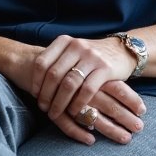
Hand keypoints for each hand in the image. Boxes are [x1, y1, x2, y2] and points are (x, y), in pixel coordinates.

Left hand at [30, 35, 145, 143]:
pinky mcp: (106, 69)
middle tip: (44, 108)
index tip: (34, 95)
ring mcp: (92, 57)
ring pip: (69, 84)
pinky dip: (78, 103)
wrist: (121, 50)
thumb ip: (56, 61)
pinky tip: (74, 111)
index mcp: (65, 42)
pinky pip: (87, 90)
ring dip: (60, 102)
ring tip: (55, 113)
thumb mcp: (73, 51)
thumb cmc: (91, 56)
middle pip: (54, 75)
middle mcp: (77, 46)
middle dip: (46, 95)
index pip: (42, 62)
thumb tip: (34, 83)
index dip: (36, 81)